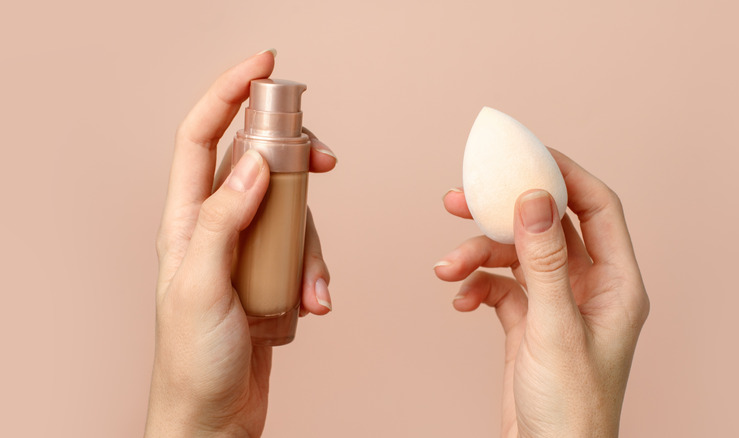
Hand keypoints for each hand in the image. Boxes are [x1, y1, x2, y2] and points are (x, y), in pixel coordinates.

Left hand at [146, 51, 336, 436]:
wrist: (212, 418)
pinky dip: (317, 278)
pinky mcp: (269, 279)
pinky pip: (305, 258)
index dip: (229, 93)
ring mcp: (245, 254)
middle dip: (298, 162)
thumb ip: (221, 221)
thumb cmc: (192, 361)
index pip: (202, 138)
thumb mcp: (201, 286)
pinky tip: (312, 308)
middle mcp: (215, 229)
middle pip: (260, 166)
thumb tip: (250, 165)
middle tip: (328, 162)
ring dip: (314, 249)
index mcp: (186, 221)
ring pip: (293, 216)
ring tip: (312, 294)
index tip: (265, 66)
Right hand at [435, 149, 648, 436]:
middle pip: (546, 227)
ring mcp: (555, 304)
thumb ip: (545, 260)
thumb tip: (535, 197)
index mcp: (614, 283)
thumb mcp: (555, 327)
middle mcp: (587, 287)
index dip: (564, 174)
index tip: (524, 156)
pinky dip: (476, 286)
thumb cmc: (570, 406)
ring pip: (514, 257)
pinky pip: (499, 287)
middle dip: (502, 212)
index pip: (596, 208)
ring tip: (446, 268)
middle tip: (461, 197)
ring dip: (477, 256)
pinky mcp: (526, 322)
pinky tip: (460, 302)